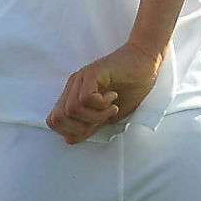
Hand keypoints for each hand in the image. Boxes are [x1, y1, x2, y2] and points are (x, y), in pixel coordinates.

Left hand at [45, 42, 164, 144]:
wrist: (146, 62)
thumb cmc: (131, 87)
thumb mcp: (108, 115)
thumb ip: (89, 124)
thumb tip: (70, 139)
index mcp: (73, 96)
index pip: (54, 121)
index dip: (71, 131)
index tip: (95, 126)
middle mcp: (72, 86)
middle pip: (57, 117)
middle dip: (80, 128)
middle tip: (103, 119)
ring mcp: (81, 78)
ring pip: (71, 109)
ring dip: (95, 116)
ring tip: (112, 107)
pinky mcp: (92, 73)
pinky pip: (85, 98)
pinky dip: (101, 105)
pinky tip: (113, 96)